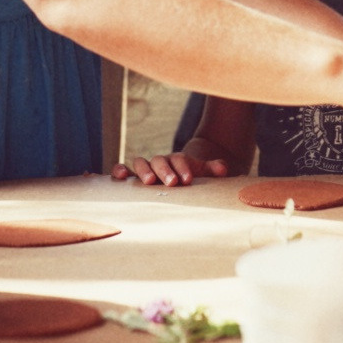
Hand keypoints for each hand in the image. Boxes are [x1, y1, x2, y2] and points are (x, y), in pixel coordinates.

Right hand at [110, 152, 227, 186]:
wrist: (178, 174)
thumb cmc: (190, 175)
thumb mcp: (203, 171)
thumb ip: (213, 168)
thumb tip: (223, 169)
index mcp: (177, 160)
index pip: (179, 159)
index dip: (183, 168)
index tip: (188, 180)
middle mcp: (160, 162)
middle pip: (160, 160)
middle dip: (165, 171)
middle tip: (172, 183)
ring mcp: (146, 168)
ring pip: (140, 163)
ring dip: (144, 170)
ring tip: (149, 181)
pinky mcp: (132, 176)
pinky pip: (124, 170)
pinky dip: (119, 170)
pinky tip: (120, 177)